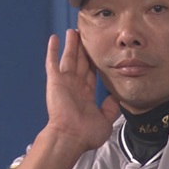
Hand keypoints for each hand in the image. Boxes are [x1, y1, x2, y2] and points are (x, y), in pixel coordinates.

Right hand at [44, 30, 119, 151]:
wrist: (71, 137)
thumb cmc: (86, 134)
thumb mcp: (106, 120)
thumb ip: (110, 108)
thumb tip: (115, 97)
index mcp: (85, 95)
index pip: (91, 73)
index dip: (94, 61)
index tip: (98, 51)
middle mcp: (75, 86)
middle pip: (80, 62)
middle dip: (83, 49)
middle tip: (85, 35)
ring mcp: (64, 82)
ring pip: (69, 58)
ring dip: (71, 44)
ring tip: (73, 31)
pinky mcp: (55, 81)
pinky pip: (53, 62)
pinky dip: (53, 50)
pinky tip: (54, 38)